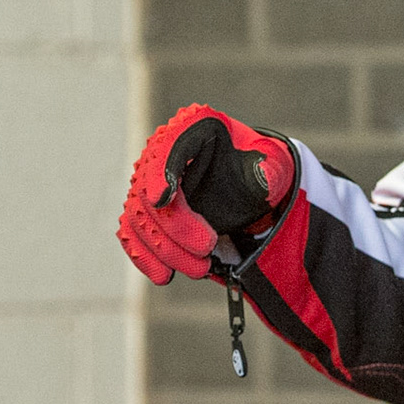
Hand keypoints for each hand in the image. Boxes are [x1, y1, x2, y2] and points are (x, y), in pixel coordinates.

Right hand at [115, 104, 296, 284]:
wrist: (248, 188)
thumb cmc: (258, 169)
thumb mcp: (272, 165)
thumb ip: (269, 171)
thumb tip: (263, 175)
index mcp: (194, 127)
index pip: (170, 146)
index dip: (162, 172)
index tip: (161, 200)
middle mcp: (163, 150)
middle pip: (148, 189)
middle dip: (174, 227)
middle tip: (206, 250)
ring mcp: (149, 182)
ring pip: (138, 217)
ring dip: (164, 249)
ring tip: (200, 269)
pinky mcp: (144, 211)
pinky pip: (132, 233)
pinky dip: (143, 256)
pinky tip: (163, 276)